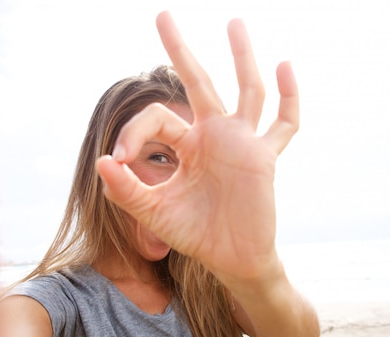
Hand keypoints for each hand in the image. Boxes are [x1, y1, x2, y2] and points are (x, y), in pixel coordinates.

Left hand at [96, 11, 298, 287]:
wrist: (231, 260)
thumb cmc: (195, 235)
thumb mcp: (154, 212)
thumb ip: (126, 190)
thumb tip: (101, 162)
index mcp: (186, 145)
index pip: (157, 118)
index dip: (133, 134)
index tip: (119, 162)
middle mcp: (213, 136)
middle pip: (198, 82)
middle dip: (179, 50)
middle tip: (162, 14)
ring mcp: (241, 143)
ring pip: (246, 91)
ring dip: (240, 57)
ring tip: (233, 22)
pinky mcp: (263, 158)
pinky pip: (283, 124)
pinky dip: (289, 98)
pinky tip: (286, 67)